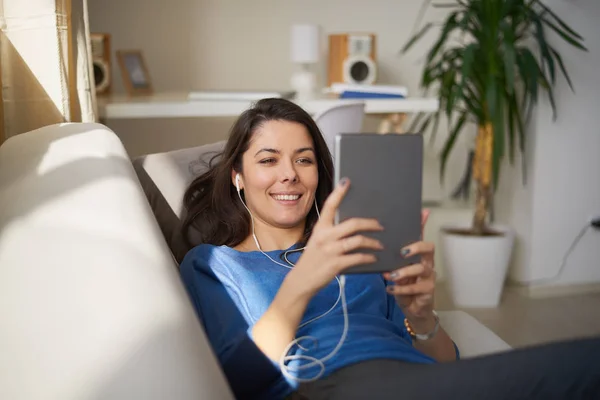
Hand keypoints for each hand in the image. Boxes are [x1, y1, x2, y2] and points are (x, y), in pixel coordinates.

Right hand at [287, 178, 383, 299]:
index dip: (338, 193)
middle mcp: (324, 237)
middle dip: (370, 223)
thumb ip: (332, 233)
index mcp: (320, 228)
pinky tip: (373, 258)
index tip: (347, 181)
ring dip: (373, 242)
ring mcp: (330, 250)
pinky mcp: (336, 264)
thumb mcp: (318, 241)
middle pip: (353, 224)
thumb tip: (354, 226)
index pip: (329, 206)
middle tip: (380, 225)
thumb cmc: (313, 259)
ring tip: (379, 245)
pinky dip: (369, 257)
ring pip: (358, 240)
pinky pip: (358, 257)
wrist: (301, 280)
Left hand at [383, 210, 435, 323]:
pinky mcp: (428, 290)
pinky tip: (390, 289)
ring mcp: (429, 276)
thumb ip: (390, 256)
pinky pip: (416, 287)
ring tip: (390, 276)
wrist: (412, 307)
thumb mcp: (395, 268)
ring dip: (404, 272)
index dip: (423, 224)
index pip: (421, 235)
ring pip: (421, 269)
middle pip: (429, 248)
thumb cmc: (404, 284)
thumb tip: (376, 241)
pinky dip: (401, 289)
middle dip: (416, 247)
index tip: (423, 212)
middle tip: (402, 252)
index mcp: (418, 255)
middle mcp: (426, 262)